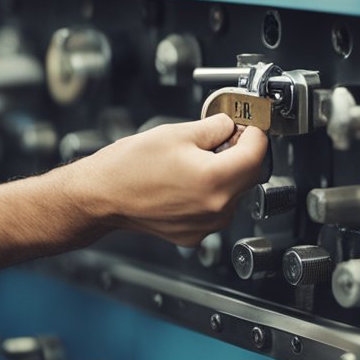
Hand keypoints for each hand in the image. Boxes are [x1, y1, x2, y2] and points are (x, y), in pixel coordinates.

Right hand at [68, 114, 266, 246]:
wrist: (102, 196)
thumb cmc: (129, 167)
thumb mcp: (176, 133)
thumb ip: (214, 128)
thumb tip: (231, 125)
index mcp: (214, 179)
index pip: (257, 152)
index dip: (255, 133)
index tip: (250, 124)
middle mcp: (216, 208)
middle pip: (250, 175)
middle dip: (242, 152)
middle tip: (224, 136)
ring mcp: (207, 225)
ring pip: (235, 193)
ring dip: (227, 173)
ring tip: (197, 160)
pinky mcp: (195, 234)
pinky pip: (217, 209)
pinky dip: (211, 193)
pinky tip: (188, 180)